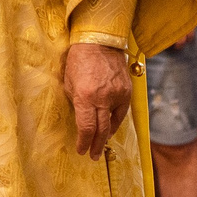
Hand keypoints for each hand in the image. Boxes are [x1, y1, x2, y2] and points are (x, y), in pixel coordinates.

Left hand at [64, 42, 131, 156]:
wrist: (99, 41)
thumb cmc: (78, 60)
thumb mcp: (69, 83)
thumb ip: (76, 103)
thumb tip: (80, 119)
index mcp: (85, 97)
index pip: (86, 128)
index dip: (84, 142)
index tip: (81, 150)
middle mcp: (103, 98)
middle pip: (102, 130)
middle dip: (96, 145)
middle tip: (93, 155)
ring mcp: (117, 95)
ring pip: (113, 123)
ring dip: (106, 135)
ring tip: (100, 144)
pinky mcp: (127, 91)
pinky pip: (122, 112)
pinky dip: (116, 122)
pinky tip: (111, 128)